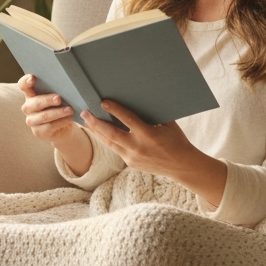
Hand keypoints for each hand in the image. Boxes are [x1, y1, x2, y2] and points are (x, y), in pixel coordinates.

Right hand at [18, 74, 80, 144]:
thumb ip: (56, 91)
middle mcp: (28, 107)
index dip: (26, 81)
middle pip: (35, 102)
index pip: (23, 85)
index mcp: (31, 95)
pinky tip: (69, 119)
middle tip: (59, 98)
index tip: (33, 78)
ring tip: (70, 110)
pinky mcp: (38, 132)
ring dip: (58, 112)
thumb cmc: (59, 108)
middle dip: (48, 100)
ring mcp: (32, 120)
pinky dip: (61, 122)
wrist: (63, 128)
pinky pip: (50, 126)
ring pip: (44, 116)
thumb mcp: (57, 98)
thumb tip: (65, 86)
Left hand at [82, 100, 216, 183]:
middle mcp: (138, 147)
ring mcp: (132, 157)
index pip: (128, 120)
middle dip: (96, 123)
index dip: (115, 110)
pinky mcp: (130, 163)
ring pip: (109, 143)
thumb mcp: (167, 124)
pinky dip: (106, 140)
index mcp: (149, 135)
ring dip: (96, 132)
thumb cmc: (176, 140)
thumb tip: (136, 99)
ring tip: (86, 121)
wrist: (181, 166)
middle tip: (84, 112)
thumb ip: (151, 114)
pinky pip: (115, 149)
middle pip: (111, 134)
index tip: (103, 102)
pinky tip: (99, 132)